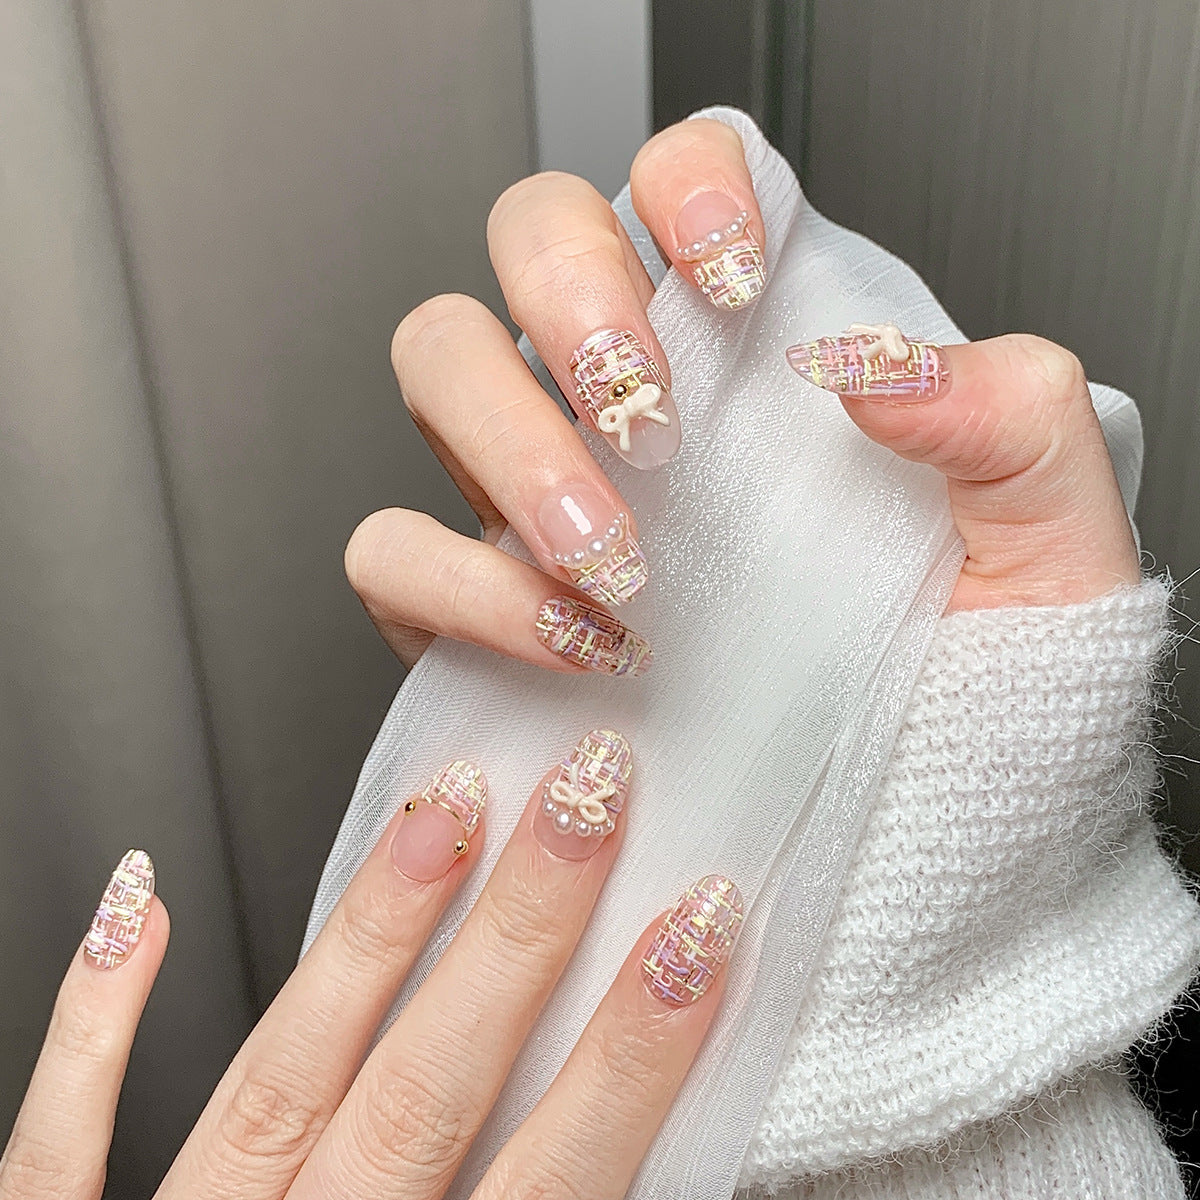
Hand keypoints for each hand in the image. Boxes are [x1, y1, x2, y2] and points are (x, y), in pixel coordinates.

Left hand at [1, 738, 741, 1199]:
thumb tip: (637, 1192)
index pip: (556, 1178)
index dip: (635, 1050)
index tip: (697, 930)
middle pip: (428, 1092)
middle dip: (520, 940)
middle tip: (582, 802)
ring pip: (284, 1077)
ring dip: (368, 942)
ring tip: (438, 819)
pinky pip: (62, 1147)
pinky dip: (96, 1026)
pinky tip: (134, 903)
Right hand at [344, 117, 1139, 678]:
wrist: (910, 836)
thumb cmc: (976, 689)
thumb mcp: (1047, 548)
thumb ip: (1012, 421)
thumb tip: (877, 367)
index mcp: (757, 352)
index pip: (679, 181)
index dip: (681, 187)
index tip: (731, 279)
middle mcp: (635, 401)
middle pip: (528, 240)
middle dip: (567, 301)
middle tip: (649, 418)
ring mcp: (542, 494)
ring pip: (438, 365)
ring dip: (505, 440)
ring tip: (613, 554)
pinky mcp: (476, 607)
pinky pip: (393, 553)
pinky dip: (454, 584)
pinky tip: (565, 641)